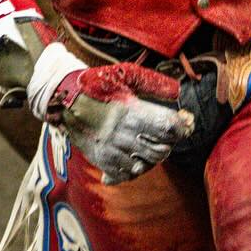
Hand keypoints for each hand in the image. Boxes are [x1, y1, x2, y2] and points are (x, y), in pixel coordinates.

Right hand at [28, 47, 191, 183]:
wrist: (66, 100)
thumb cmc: (101, 85)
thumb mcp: (127, 76)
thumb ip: (154, 84)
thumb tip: (177, 93)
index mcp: (132, 112)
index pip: (170, 128)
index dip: (181, 126)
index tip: (183, 120)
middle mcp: (123, 135)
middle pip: (162, 151)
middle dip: (167, 142)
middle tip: (162, 132)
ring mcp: (112, 151)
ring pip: (146, 165)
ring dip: (152, 156)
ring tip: (145, 143)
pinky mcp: (102, 161)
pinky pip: (127, 175)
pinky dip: (135, 168)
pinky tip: (133, 154)